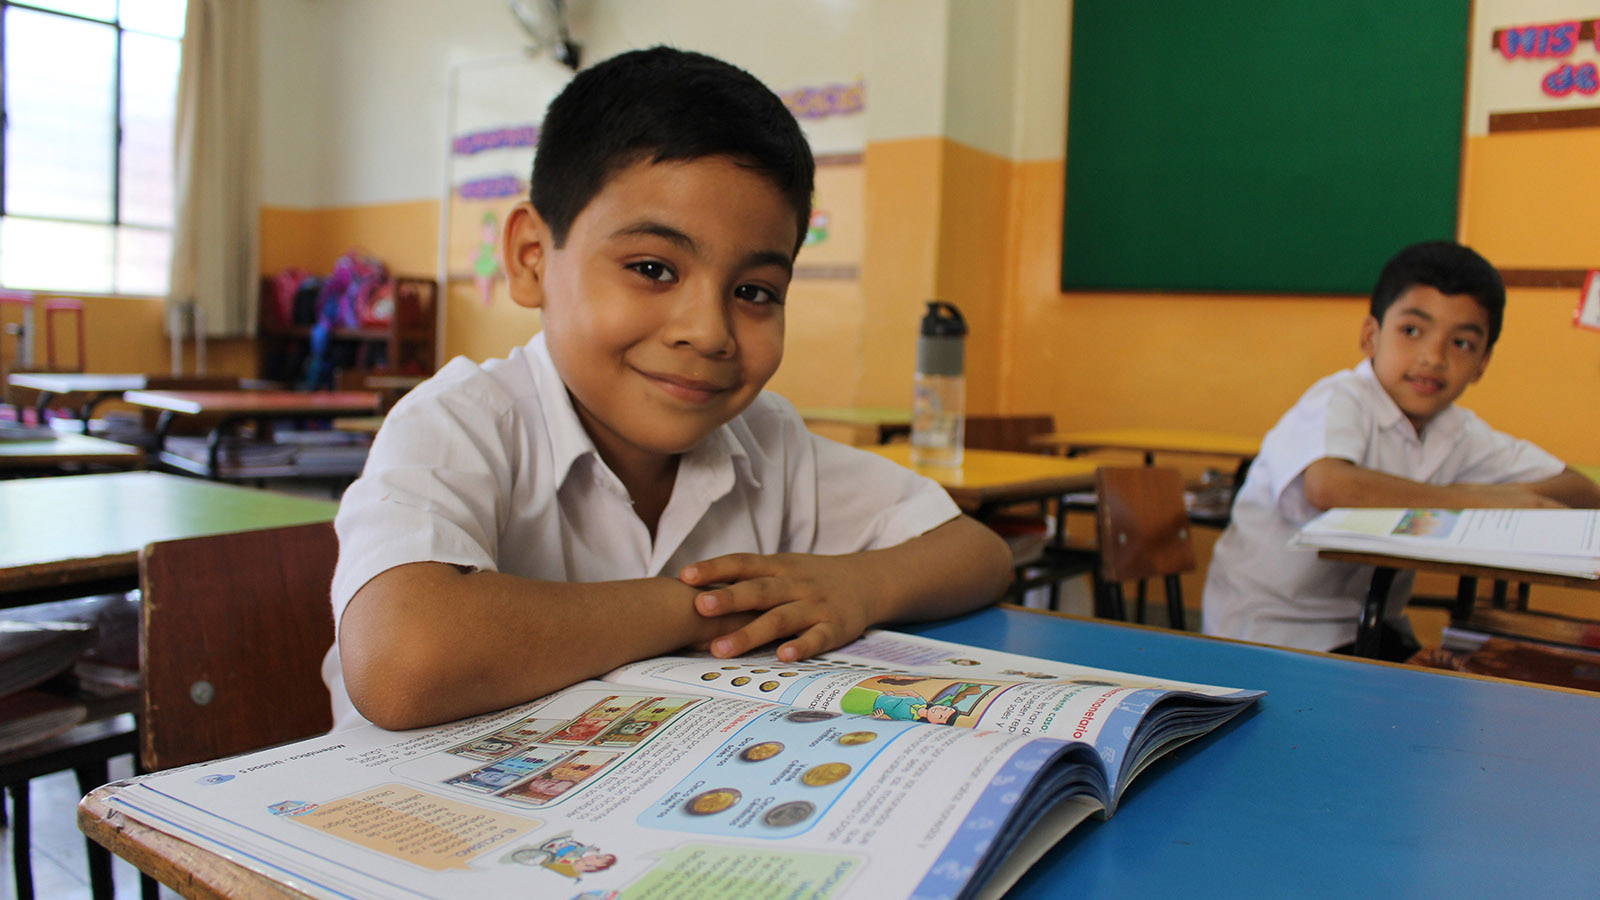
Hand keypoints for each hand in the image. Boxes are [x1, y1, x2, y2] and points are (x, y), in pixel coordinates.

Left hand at [678, 552, 879, 661]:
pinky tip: (783, 656)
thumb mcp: (781, 569)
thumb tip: (694, 589)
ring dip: (750, 633)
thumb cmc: (810, 578)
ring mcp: (815, 606)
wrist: (866, 580)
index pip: (743, 563)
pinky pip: (817, 638)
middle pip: (758, 591)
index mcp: (778, 567)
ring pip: (780, 619)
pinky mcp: (835, 627)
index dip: (715, 568)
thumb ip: (747, 578)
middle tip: (699, 606)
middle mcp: (794, 584)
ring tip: (721, 649)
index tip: (685, 576)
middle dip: (729, 598)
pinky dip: (801, 646)